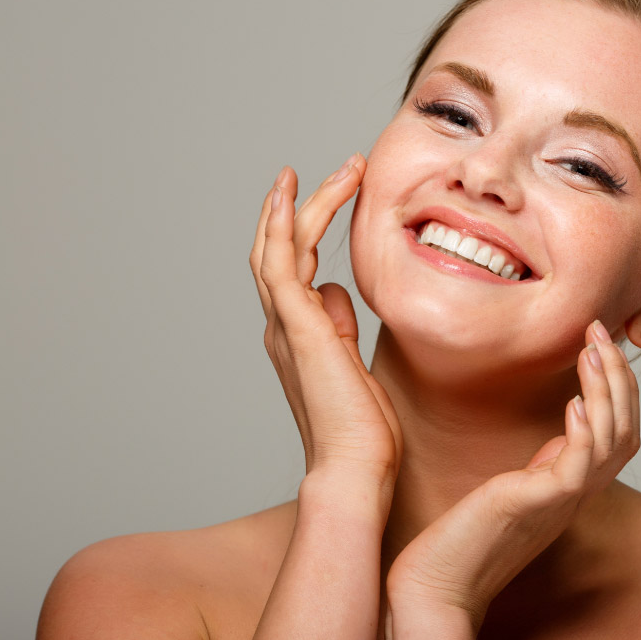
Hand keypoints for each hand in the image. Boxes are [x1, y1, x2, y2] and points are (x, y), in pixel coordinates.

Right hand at [249, 158, 402, 487]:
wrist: (356, 470)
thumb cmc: (362, 428)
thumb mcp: (353, 364)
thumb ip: (339, 327)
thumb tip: (335, 293)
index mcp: (298, 334)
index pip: (293, 267)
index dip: (304, 228)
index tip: (333, 195)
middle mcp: (284, 326)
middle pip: (279, 249)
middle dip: (302, 206)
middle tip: (337, 170)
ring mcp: (286, 326)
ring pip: (279, 248)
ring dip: (300, 204)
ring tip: (333, 169)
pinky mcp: (299, 328)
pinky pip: (281, 264)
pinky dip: (282, 226)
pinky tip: (292, 194)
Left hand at [384, 321, 638, 639]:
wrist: (439, 582)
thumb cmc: (469, 534)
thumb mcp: (519, 486)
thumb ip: (547, 459)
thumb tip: (567, 420)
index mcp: (574, 484)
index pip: (618, 430)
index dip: (617, 385)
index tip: (597, 341)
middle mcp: (577, 493)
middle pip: (626, 430)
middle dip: (618, 376)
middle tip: (599, 331)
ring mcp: (562, 501)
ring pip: (610, 442)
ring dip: (605, 391)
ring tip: (592, 351)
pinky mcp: (538, 506)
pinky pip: (577, 467)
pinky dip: (583, 430)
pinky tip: (574, 402)